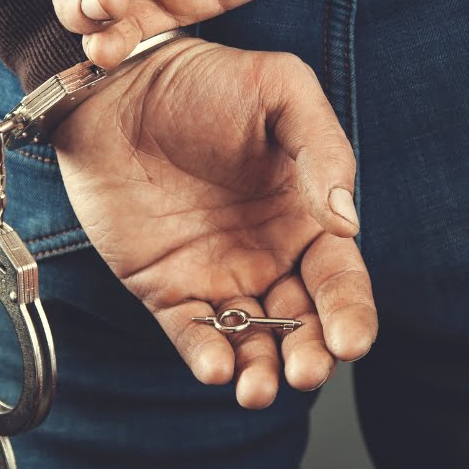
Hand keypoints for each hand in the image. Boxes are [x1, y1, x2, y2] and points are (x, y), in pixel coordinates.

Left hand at [52, 38, 376, 408]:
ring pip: (250, 340)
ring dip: (260, 370)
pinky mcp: (165, 285)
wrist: (118, 83)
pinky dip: (206, 354)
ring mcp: (216, 273)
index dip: (349, 313)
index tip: (350, 340)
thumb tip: (347, 221)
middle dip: (309, 354)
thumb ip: (323, 149)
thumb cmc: (207, 80)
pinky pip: (190, 331)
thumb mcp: (281, 91)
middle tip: (307, 372)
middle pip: (302, 323)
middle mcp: (267, 255)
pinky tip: (216, 367)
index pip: (340, 279)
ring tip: (259, 388)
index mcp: (305, 218)